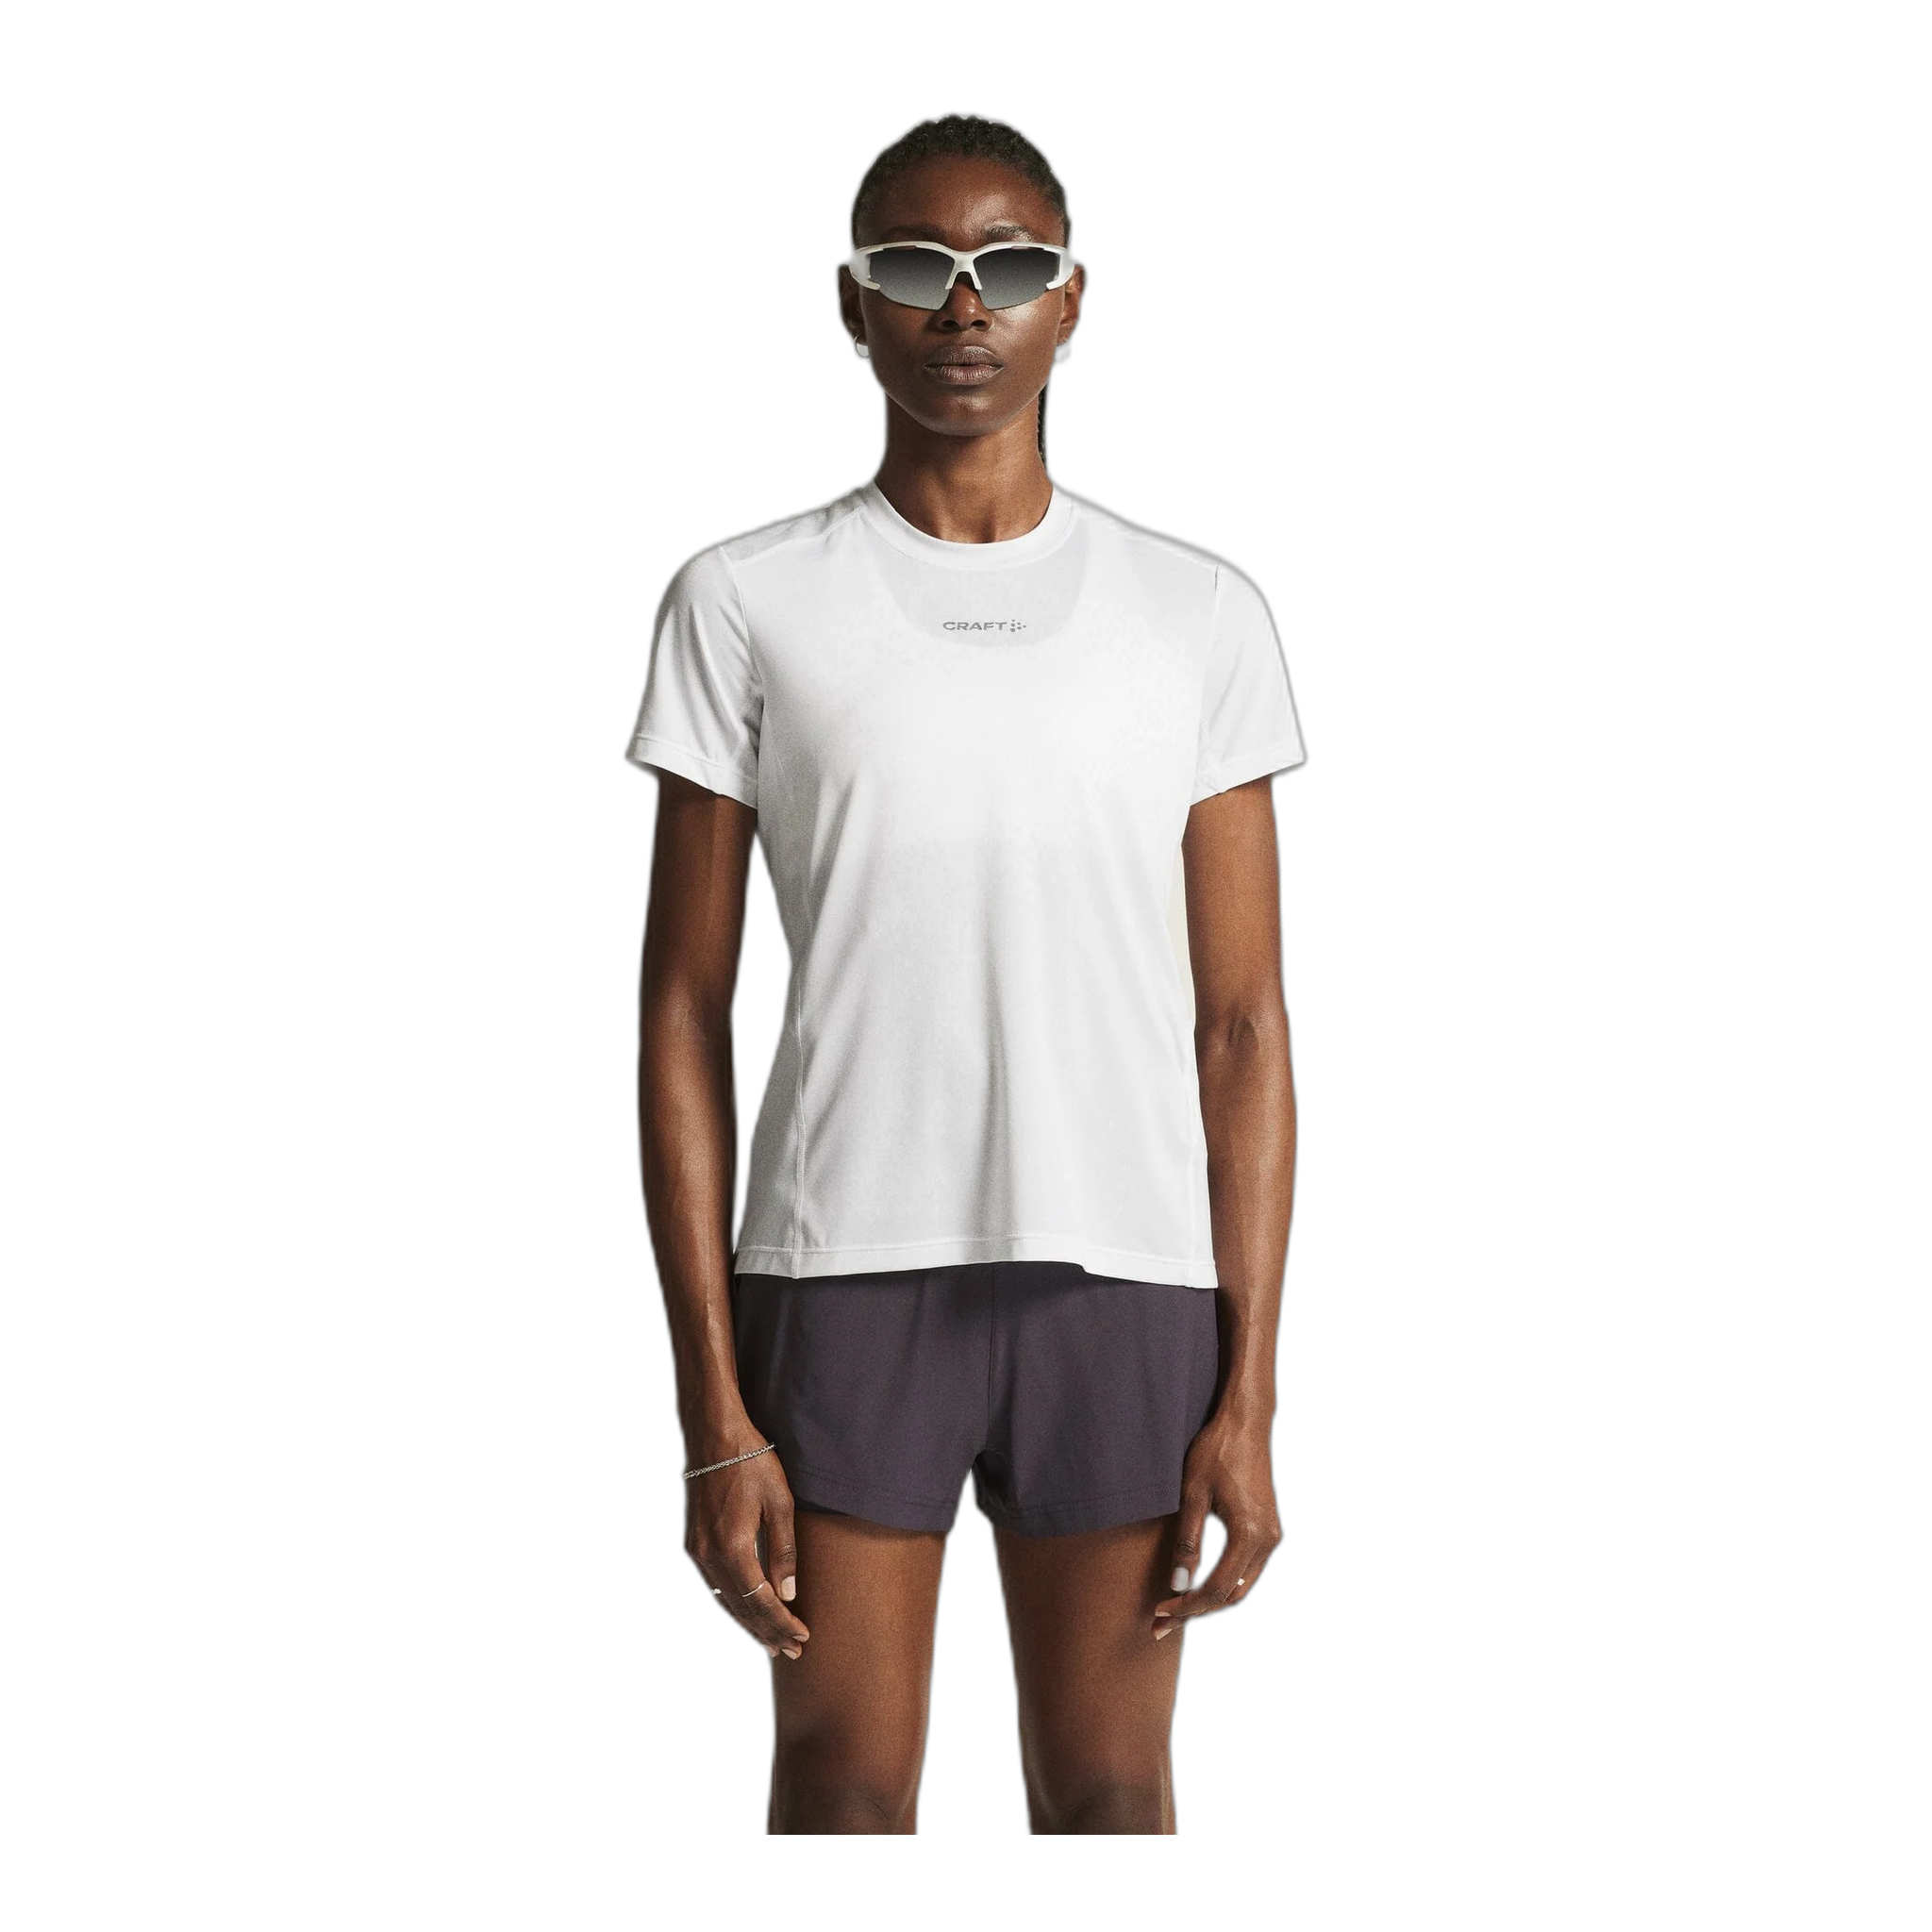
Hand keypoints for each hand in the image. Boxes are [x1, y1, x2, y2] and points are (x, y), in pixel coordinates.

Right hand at [684, 1445, 811, 1659]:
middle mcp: (709, 1556)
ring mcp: (696, 1551)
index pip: (760, 1602)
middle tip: (791, 1651)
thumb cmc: (751, 1463)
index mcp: (733, 1548)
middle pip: (739, 1609)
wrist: (713, 1436)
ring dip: (748, 1622)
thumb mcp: (779, 1503)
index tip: (802, 1637)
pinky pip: (715, 1585)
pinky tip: (746, 1609)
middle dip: (767, 1632)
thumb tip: (788, 1594)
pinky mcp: (693, 1543)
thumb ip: (783, 1551)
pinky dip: (733, 1603)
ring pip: (725, 1600)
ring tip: (771, 1640)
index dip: (782, 1623)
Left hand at [1151, 1407, 1280, 1638]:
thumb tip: (1178, 1585)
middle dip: (1197, 1611)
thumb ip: (1187, 1543)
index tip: (1159, 1613)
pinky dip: (1222, 1581)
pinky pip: (1245, 1568)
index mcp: (1249, 1535)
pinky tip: (1197, 1584)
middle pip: (1233, 1594)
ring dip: (1210, 1599)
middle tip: (1161, 1623)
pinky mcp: (1267, 1528)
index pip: (1217, 1590)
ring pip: (1241, 1584)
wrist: (1244, 1422)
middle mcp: (1267, 1541)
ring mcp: (1271, 1535)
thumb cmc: (1215, 1452)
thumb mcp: (1192, 1496)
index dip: (1187, 1607)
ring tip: (1175, 1608)